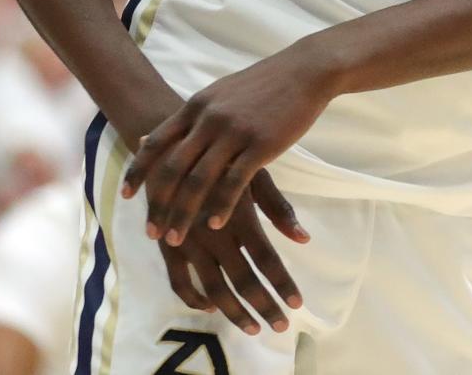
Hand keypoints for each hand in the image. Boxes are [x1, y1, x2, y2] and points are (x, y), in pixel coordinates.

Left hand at [122, 43, 334, 243]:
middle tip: (150, 231)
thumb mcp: (219, 93)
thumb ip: (193, 115)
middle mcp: (209, 119)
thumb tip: (166, 132)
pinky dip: (222, 206)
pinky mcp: (260, 144)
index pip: (157, 141)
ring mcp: (233, 131)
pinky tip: (216, 225)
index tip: (126, 195)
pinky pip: (234, 181)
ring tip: (175, 239)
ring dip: (184, 213)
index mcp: (197, 106)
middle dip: (159, 202)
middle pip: (173, 167)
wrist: (302, 70)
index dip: (139, 170)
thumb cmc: (261, 83)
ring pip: (199, 180)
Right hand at [159, 170, 307, 337]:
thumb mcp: (253, 173)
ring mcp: (189, 242)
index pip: (266, 258)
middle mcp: (213, 233)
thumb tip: (304, 238)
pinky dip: (195, 300)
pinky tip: (210, 307)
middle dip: (265, 306)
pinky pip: (180, 282)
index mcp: (238, 213)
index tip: (298, 305)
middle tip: (282, 326)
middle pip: (243, 280)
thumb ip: (278, 207)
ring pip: (213, 289)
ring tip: (254, 327)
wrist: (172, 144)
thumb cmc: (222, 157)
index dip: (282, 283)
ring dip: (234, 313)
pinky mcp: (167, 245)